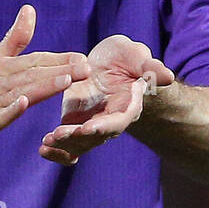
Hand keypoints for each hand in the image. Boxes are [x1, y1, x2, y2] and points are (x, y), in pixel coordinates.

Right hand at [0, 5, 89, 177]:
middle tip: (86, 66)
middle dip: (58, 69)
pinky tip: (23, 103)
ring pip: (16, 93)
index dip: (57, 59)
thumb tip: (29, 9)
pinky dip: (8, 110)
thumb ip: (12, 41)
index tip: (83, 57)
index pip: (31, 62)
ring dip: (41, 85)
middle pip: (28, 74)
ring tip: (65, 80)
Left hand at [38, 34, 172, 165]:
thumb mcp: (137, 57)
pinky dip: (56, 150)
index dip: (103, 126)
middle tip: (58, 134)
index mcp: (127, 107)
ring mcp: (92, 125)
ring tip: (47, 141)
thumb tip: (165, 75)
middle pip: (95, 137)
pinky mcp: (76, 124)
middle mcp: (109, 121)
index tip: (88, 127)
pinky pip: (68, 144)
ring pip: (79, 143)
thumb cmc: (129, 60)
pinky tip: (43, 149)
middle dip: (76, 137)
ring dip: (64, 144)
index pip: (117, 121)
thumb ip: (149, 67)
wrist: (113, 66)